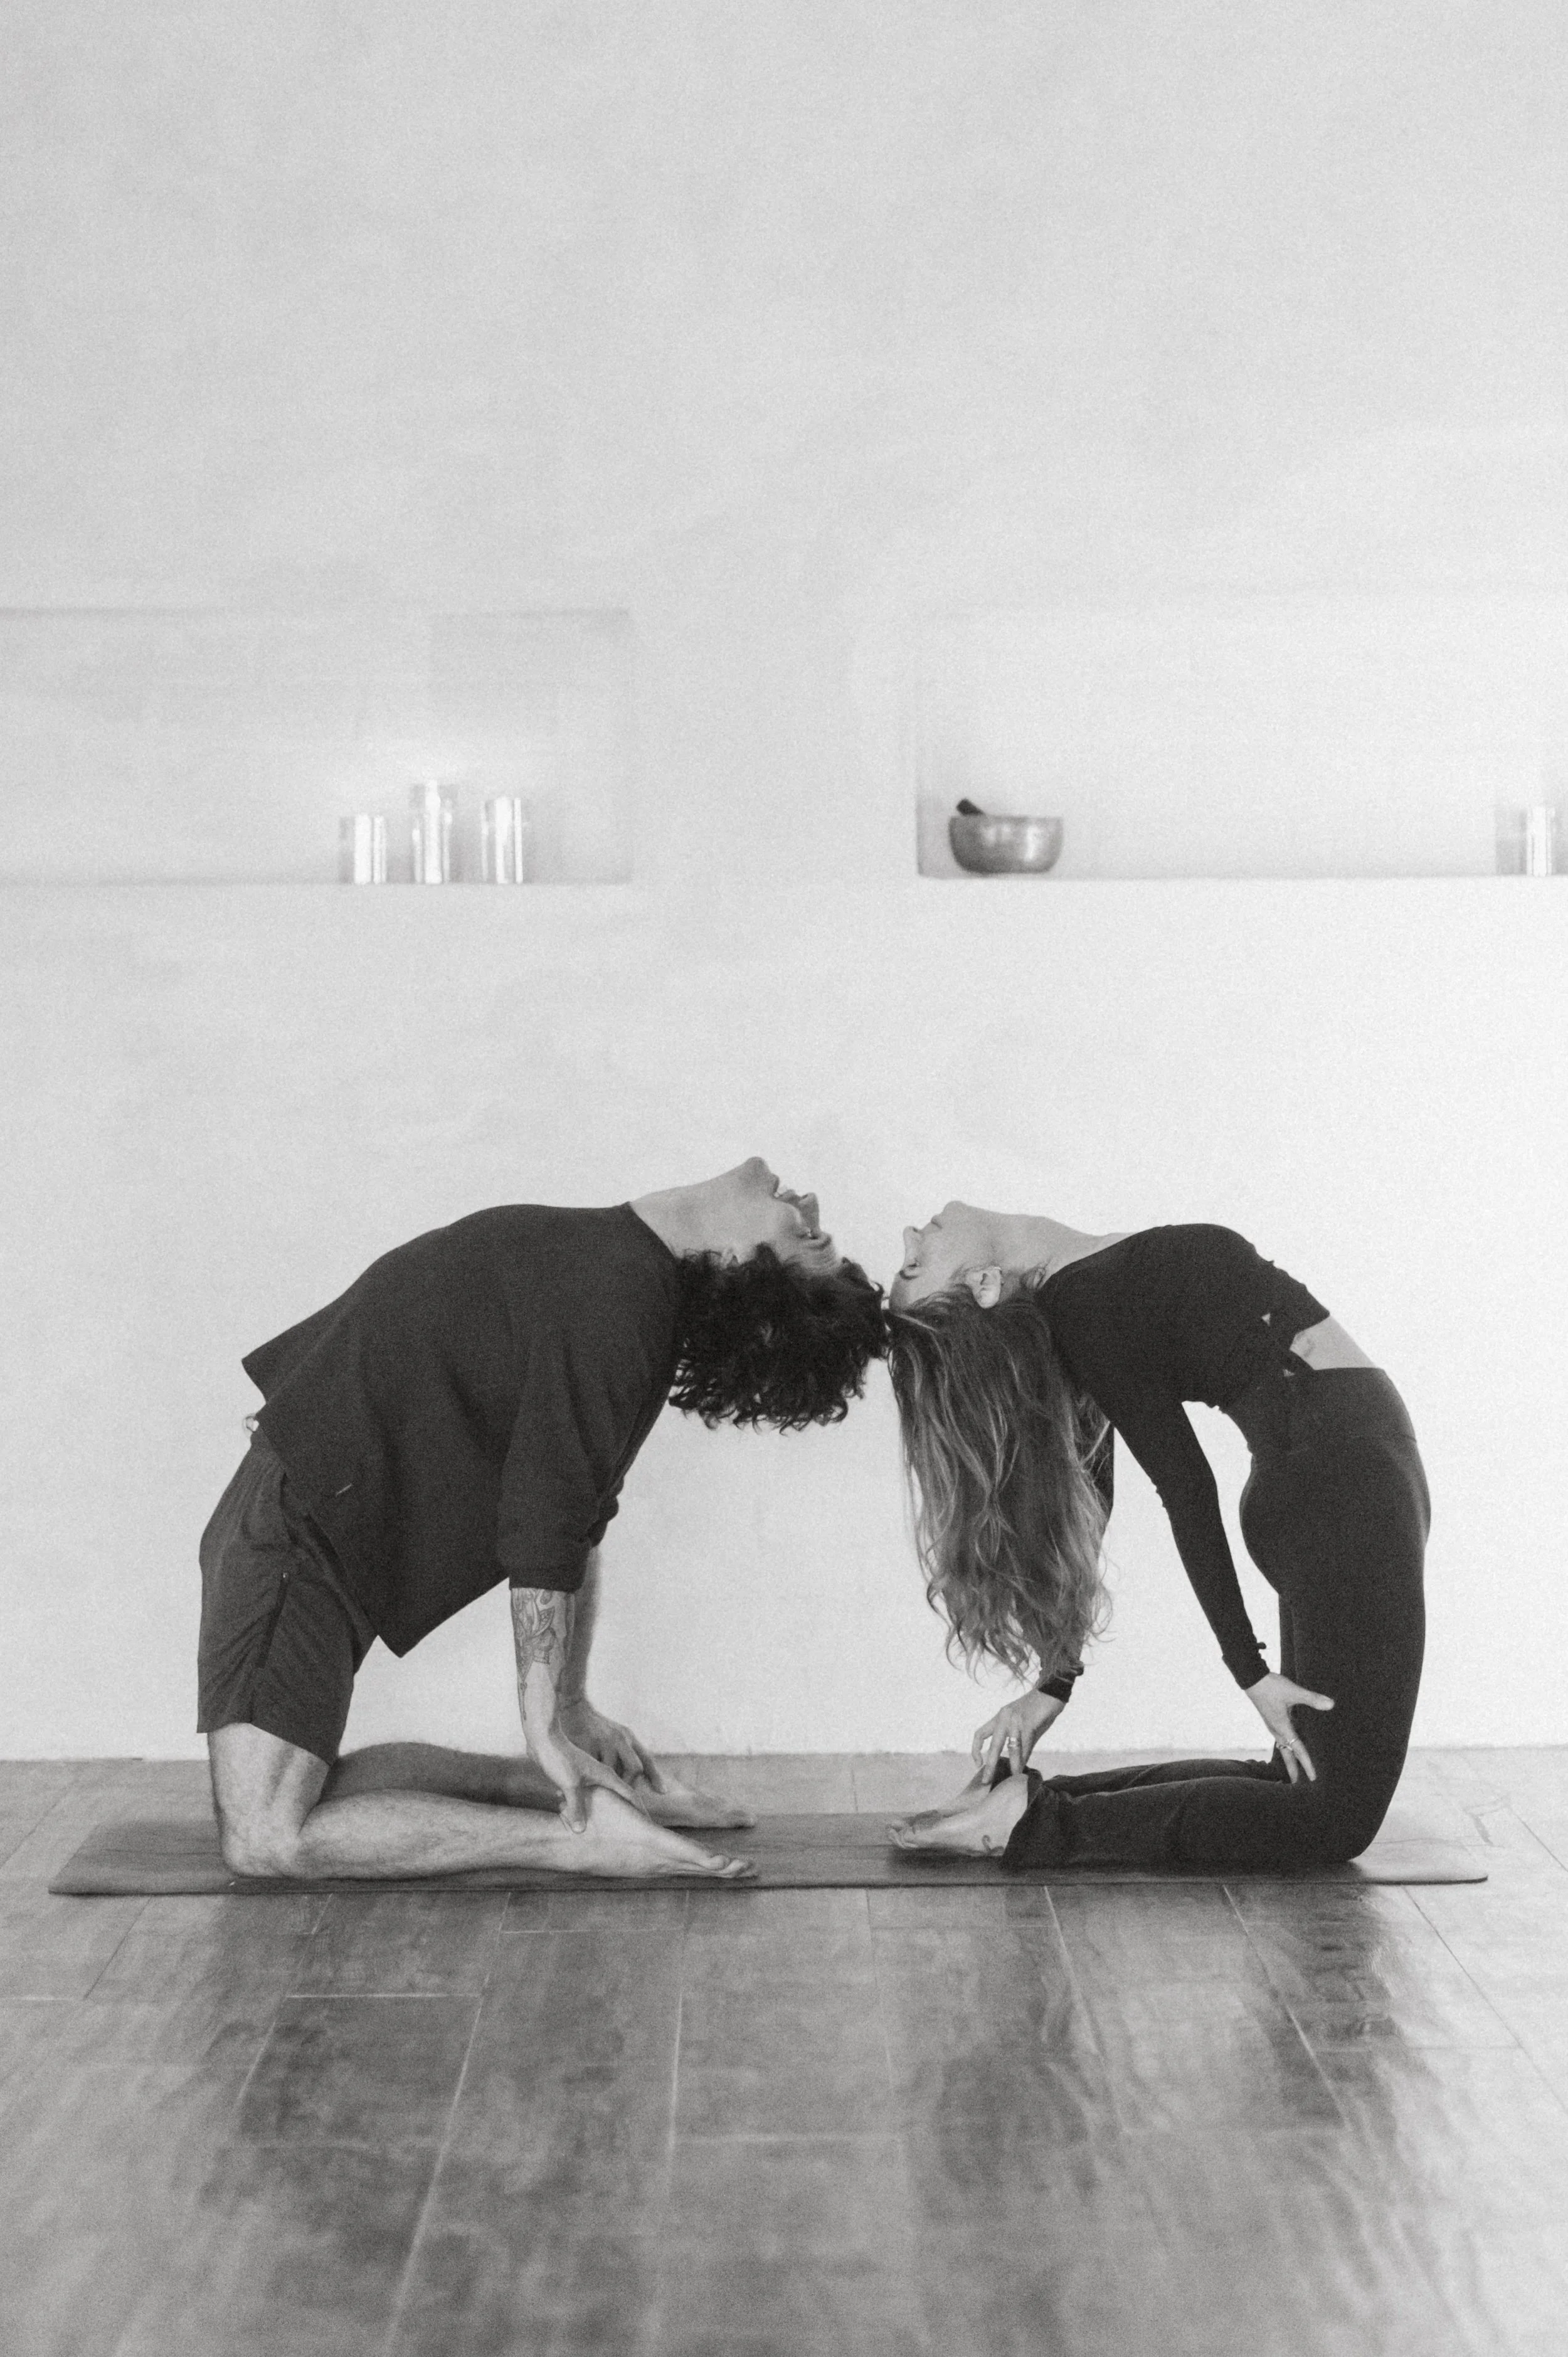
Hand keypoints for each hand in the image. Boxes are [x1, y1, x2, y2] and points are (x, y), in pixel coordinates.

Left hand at [524, 1707, 643, 1831]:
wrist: (544, 1738)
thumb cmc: (559, 1758)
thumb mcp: (569, 1785)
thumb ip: (577, 1807)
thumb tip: (580, 1831)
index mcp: (606, 1774)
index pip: (630, 1793)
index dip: (639, 1808)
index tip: (646, 1823)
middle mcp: (604, 1773)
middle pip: (623, 1794)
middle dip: (627, 1809)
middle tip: (631, 1828)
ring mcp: (593, 1773)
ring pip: (607, 1794)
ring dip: (609, 1806)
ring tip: (611, 1824)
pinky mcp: (581, 1775)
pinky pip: (593, 1792)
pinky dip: (593, 1802)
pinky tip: (583, 1812)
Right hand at [559, 1698, 663, 1792]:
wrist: (574, 1709)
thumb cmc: (597, 1728)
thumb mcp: (616, 1735)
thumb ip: (626, 1754)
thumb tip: (636, 1779)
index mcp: (628, 1736)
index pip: (646, 1758)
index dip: (656, 1776)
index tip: (662, 1792)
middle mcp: (620, 1738)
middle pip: (634, 1767)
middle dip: (629, 1784)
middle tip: (620, 1794)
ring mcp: (603, 1741)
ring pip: (612, 1771)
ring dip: (608, 1784)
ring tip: (603, 1792)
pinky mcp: (586, 1744)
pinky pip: (592, 1769)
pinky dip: (590, 1779)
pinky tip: (585, 1784)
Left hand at [971, 1690, 1064, 1784]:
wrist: (1051, 1692)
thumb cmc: (1038, 1710)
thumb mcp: (1022, 1724)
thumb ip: (1018, 1741)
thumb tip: (1018, 1763)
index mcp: (999, 1717)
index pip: (980, 1734)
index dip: (975, 1750)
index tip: (977, 1764)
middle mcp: (1004, 1718)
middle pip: (993, 1745)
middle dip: (989, 1765)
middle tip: (986, 1780)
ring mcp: (1015, 1720)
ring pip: (1010, 1748)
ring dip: (1012, 1765)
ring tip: (1012, 1777)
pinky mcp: (1028, 1723)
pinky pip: (1025, 1746)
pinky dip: (1024, 1759)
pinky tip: (1024, 1767)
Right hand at [1245, 1670, 1333, 1783]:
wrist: (1252, 1678)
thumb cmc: (1271, 1686)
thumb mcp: (1293, 1691)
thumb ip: (1312, 1698)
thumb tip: (1331, 1704)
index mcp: (1282, 1727)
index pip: (1298, 1750)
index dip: (1307, 1764)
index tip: (1313, 1778)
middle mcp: (1276, 1730)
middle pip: (1286, 1755)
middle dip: (1293, 1770)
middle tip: (1297, 1785)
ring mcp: (1272, 1726)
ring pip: (1283, 1747)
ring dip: (1289, 1759)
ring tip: (1295, 1769)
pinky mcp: (1271, 1720)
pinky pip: (1281, 1739)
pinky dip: (1287, 1747)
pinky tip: (1291, 1744)